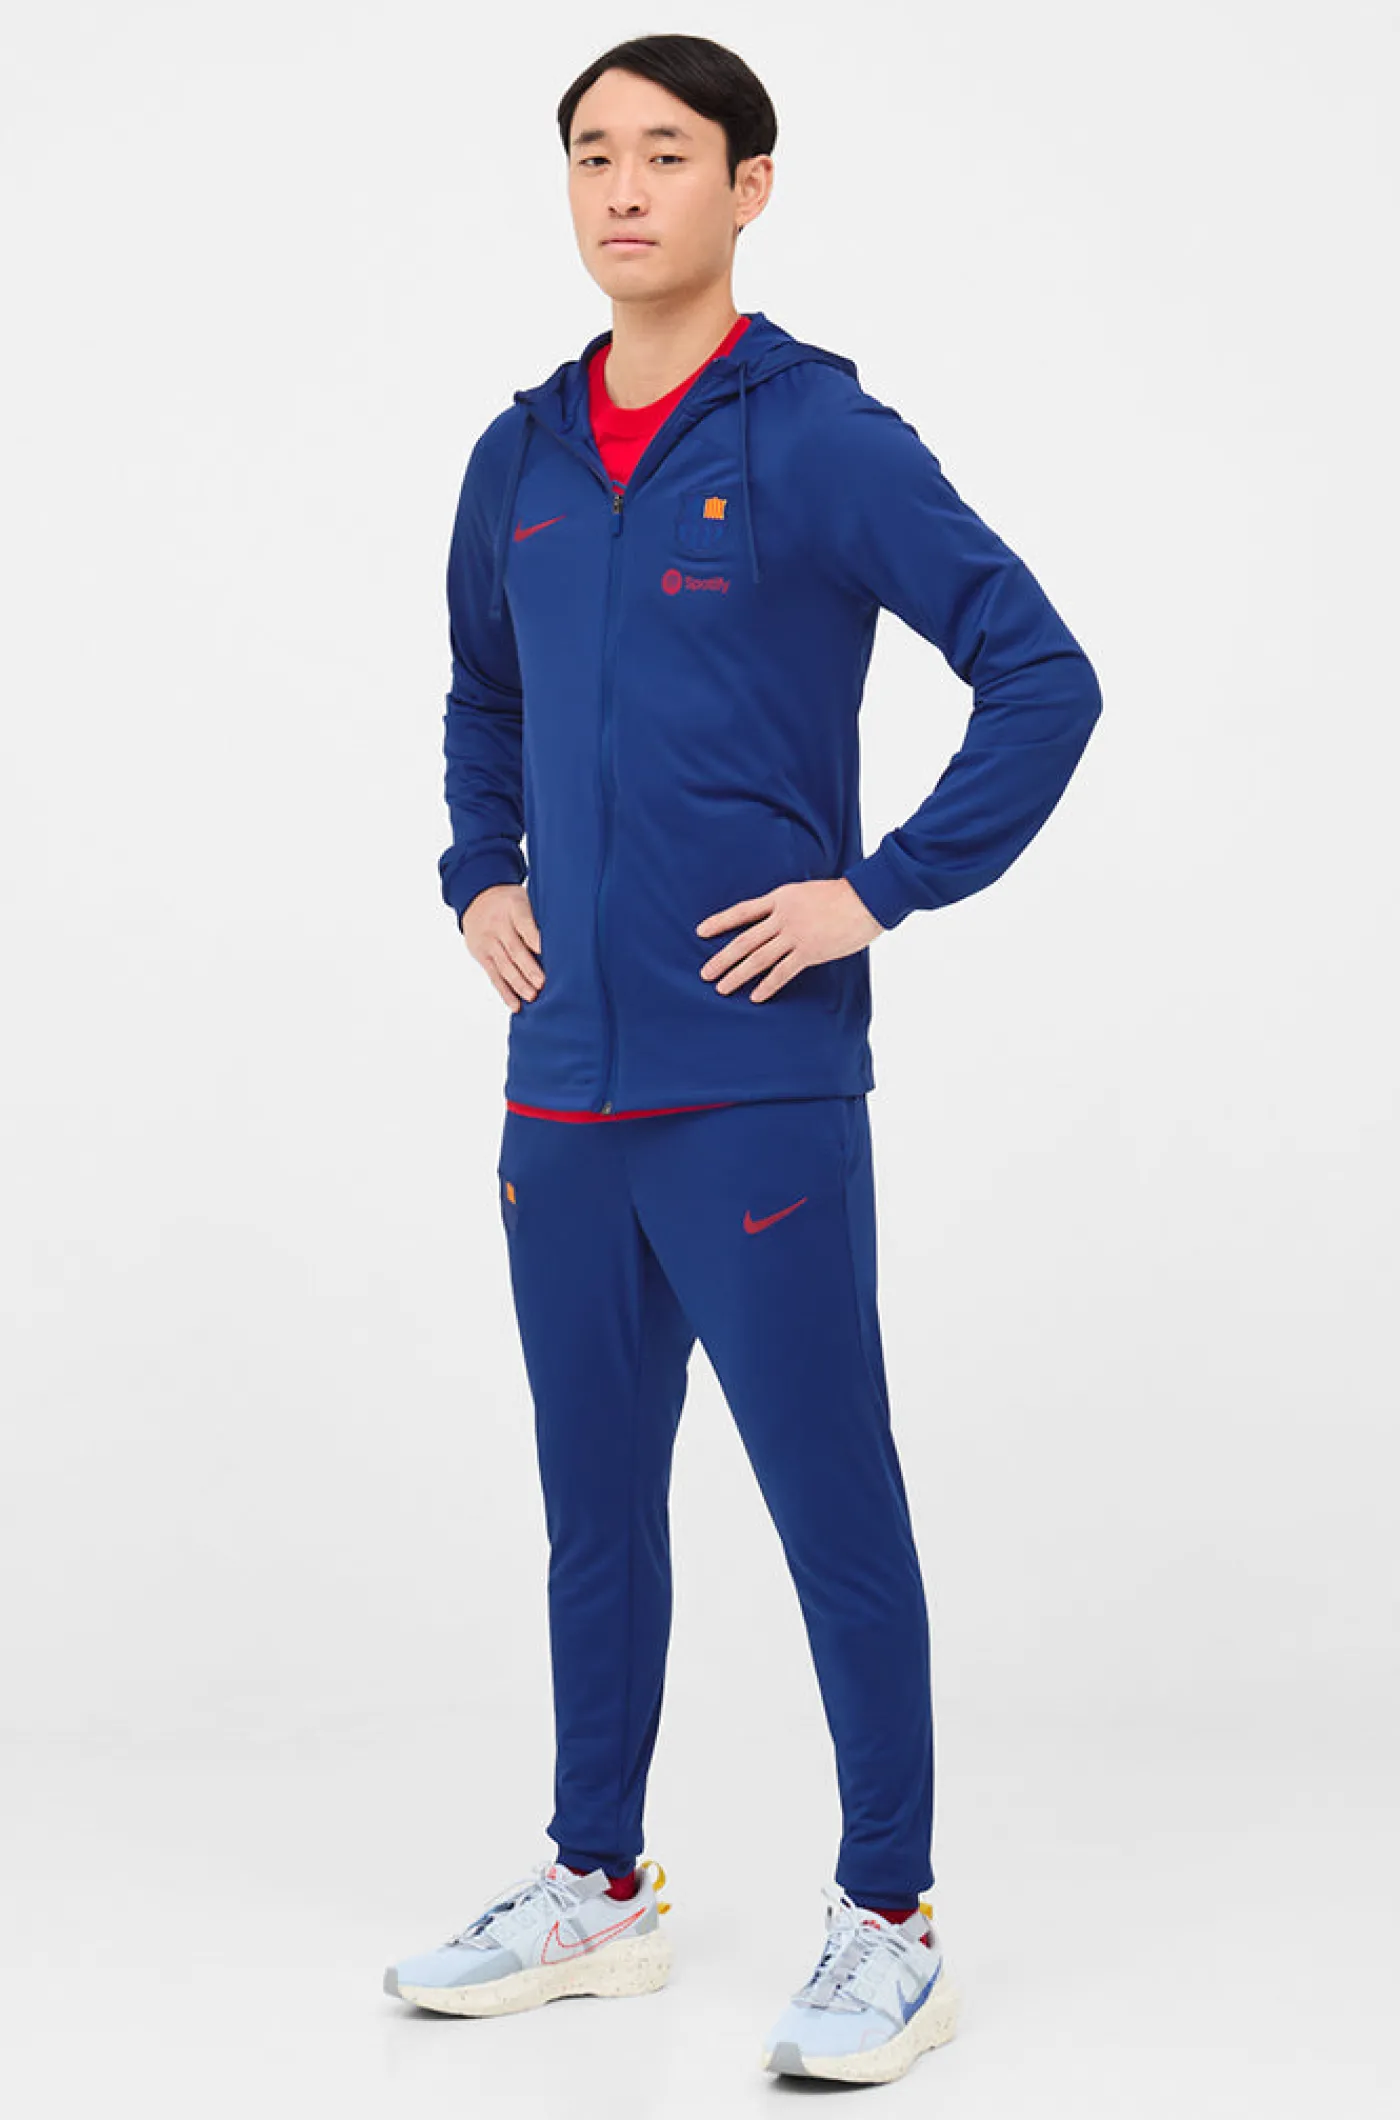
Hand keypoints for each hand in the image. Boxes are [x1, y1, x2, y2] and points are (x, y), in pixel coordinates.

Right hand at [461, 882, 543, 1012]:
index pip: (525, 924)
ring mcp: (488, 941)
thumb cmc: (510, 901)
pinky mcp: (481, 955)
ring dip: (518, 984)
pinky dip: (505, 992)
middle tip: (543, 983)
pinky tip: (515, 1005)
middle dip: (529, 968)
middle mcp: (498, 924)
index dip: (536, 940)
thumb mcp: (524, 898)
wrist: (476, 896)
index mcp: (513, 907)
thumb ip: (539, 915)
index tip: (548, 953)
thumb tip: (566, 938)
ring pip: (504, 966)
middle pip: (514, 949)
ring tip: (532, 996)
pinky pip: (493, 976)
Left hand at [696, 877, 883, 1002]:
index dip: (720, 922)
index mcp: (780, 898)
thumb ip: (788, 906)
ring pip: (759, 958)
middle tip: (705, 973)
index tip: (701, 931)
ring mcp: (795, 935)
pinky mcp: (810, 951)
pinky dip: (768, 985)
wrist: (866, 899)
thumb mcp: (806, 893)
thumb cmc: (841, 895)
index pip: (743, 911)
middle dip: (723, 958)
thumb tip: (775, 921)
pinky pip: (783, 972)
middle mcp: (783, 916)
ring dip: (738, 974)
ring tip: (722, 988)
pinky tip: (755, 996)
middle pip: (745, 940)